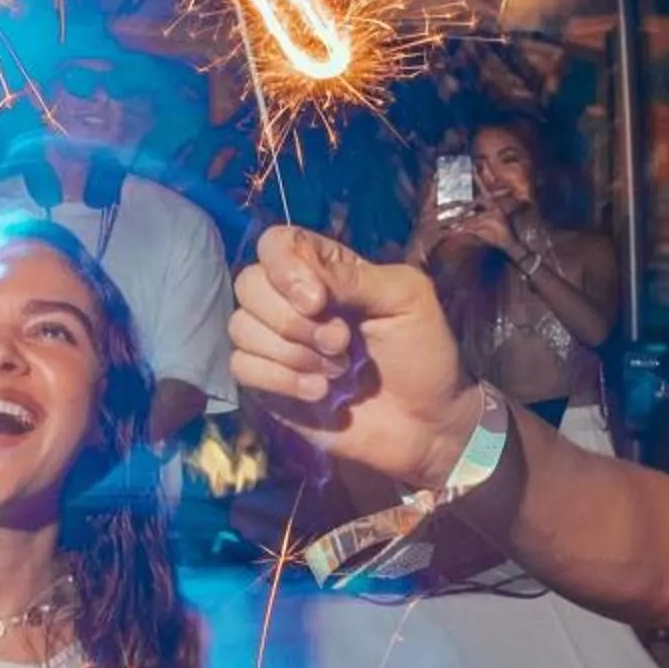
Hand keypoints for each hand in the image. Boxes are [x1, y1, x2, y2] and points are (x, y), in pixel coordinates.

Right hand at [231, 226, 480, 491]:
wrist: (427, 423)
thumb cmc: (423, 353)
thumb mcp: (405, 299)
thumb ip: (352, 277)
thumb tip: (302, 281)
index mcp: (325, 271)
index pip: (275, 244)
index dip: (283, 267)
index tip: (317, 300)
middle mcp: (292, 301)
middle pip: (248, 284)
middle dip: (293, 320)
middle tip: (341, 343)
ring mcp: (277, 343)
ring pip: (241, 327)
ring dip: (292, 353)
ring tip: (337, 372)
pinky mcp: (268, 384)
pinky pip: (241, 367)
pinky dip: (279, 380)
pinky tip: (319, 393)